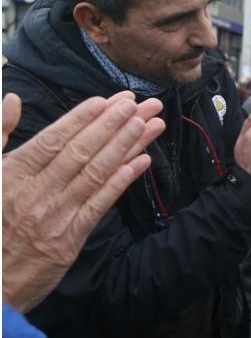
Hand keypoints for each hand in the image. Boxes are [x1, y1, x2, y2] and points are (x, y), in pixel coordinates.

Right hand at [3, 92, 164, 311]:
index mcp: (13, 174)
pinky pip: (100, 204)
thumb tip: (12, 98)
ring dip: (127, 146)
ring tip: (149, 124)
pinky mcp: (69, 238)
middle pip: (81, 151)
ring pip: (96, 173)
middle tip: (142, 103)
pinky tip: (142, 162)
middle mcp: (35, 192)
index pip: (53, 139)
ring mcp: (55, 215)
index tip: (108, 100)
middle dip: (115, 124)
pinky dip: (122, 181)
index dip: (82, 118)